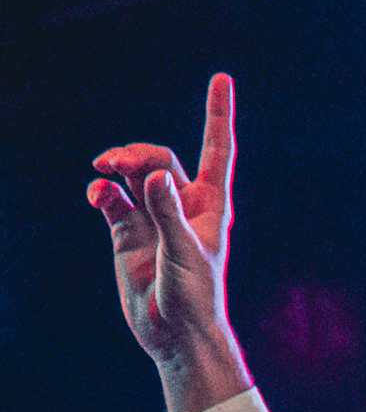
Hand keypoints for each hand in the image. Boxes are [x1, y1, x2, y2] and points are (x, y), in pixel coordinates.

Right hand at [89, 73, 251, 411]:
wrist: (175, 333)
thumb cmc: (196, 296)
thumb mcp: (186, 253)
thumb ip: (168, 213)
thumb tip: (154, 176)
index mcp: (210, 205)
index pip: (216, 150)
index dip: (218, 113)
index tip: (221, 78)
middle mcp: (182, 205)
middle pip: (160, 158)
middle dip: (138, 153)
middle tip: (117, 163)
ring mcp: (153, 217)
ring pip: (133, 175)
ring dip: (118, 167)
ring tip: (104, 171)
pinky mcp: (127, 232)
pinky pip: (112, 200)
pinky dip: (102, 192)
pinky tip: (98, 195)